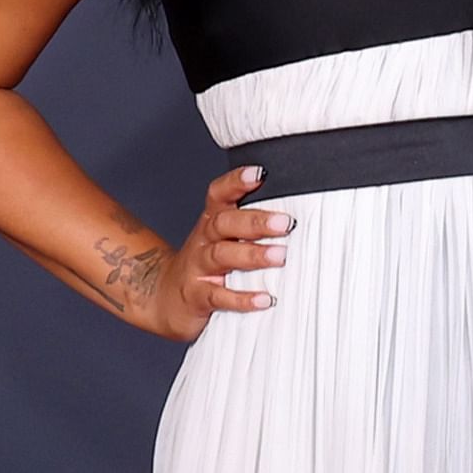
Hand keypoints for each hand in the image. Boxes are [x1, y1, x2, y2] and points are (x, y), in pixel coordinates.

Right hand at [117, 164, 286, 341]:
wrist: (167, 299)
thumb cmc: (208, 266)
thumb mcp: (225, 241)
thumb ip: (254, 229)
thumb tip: (306, 219)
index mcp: (212, 222)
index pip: (219, 195)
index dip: (236, 182)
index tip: (260, 173)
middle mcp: (203, 240)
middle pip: (225, 223)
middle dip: (256, 221)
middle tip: (286, 222)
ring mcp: (198, 268)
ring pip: (221, 255)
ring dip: (252, 254)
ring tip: (280, 256)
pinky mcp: (196, 296)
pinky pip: (218, 296)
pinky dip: (241, 298)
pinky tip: (264, 299)